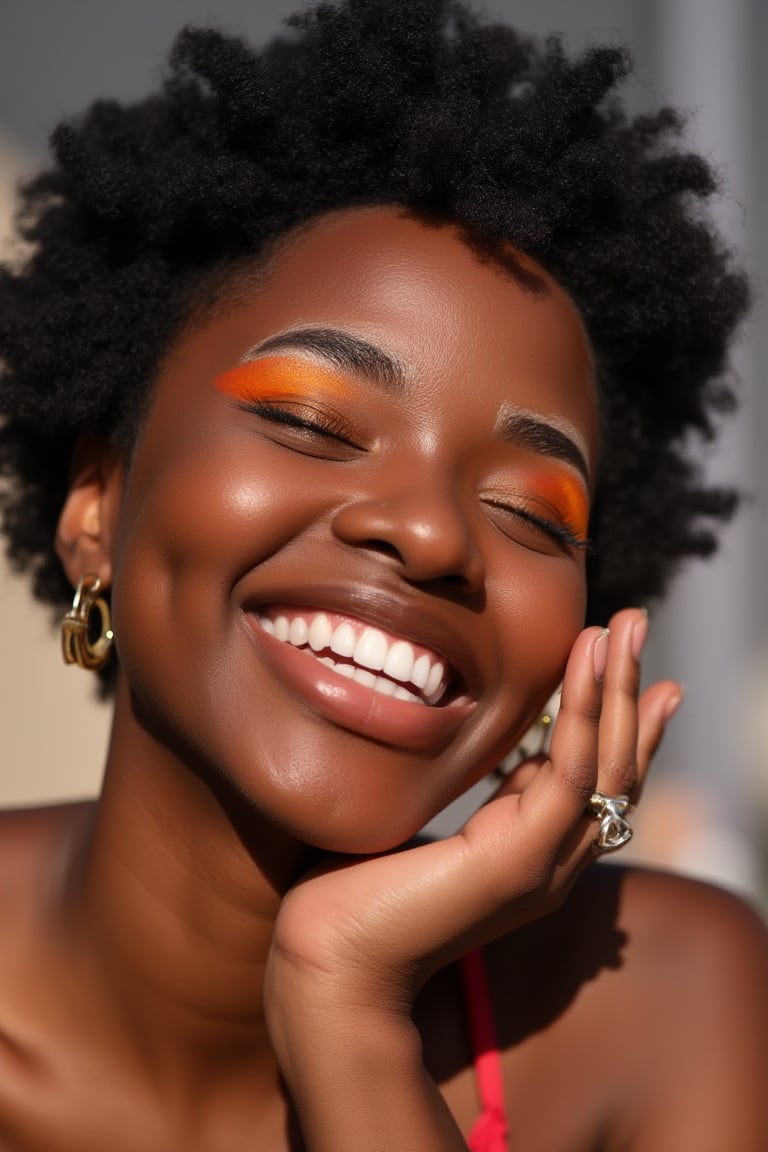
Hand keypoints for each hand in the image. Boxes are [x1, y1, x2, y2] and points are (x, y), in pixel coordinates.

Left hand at [267, 608, 679, 997]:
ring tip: (627, 624)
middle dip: (632, 690)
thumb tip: (479, 740)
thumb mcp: (432, 824)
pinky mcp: (521, 860)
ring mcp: (543, 863)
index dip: (619, 719)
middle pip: (618, 766)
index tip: (625, 663)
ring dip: (620, 687)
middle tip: (637, 622)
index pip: (595, 777)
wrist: (328, 962)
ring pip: (608, 764)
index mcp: (530, 850)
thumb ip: (473, 791)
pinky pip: (572, 772)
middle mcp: (552, 859)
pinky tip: (586, 661)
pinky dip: (584, 712)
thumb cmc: (356, 892)